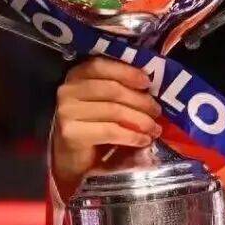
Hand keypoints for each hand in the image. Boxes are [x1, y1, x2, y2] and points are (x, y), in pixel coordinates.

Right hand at [52, 57, 162, 197]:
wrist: (70, 158)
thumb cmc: (92, 125)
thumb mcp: (104, 101)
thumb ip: (119, 88)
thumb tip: (149, 85)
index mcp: (76, 76)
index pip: (100, 66)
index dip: (126, 72)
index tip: (147, 82)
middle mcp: (67, 90)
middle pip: (112, 89)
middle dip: (140, 100)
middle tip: (157, 111)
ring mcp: (66, 112)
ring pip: (114, 110)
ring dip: (140, 120)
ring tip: (154, 128)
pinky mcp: (71, 133)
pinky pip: (110, 131)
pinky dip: (131, 135)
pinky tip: (143, 140)